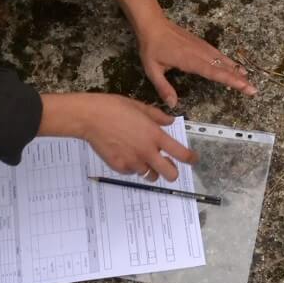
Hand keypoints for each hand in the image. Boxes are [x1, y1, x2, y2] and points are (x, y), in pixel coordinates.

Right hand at [39, 92, 196, 181]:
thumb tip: (170, 121)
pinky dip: (132, 167)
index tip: (193, 159)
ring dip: (150, 169)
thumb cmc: (114, 108)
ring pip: (150, 175)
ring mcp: (133, 161)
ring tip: (143, 158)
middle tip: (168, 166)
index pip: (180, 153)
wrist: (90, 117)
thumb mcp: (140, 107)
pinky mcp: (120, 167)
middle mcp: (147, 151)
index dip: (190, 158)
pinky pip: (132, 172)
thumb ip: (157, 117)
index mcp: (155, 135)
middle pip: (170, 174)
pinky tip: (125, 154)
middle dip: (172, 172)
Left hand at [105, 0, 255, 105]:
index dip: (231, 80)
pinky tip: (234, 66)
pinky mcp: (201, 44)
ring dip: (236, 70)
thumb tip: (173, 104)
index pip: (214, 73)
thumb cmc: (152, 47)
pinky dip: (229, 61)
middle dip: (239, 79)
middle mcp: (200, 53)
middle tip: (253, 89)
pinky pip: (218, 54)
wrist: (153, 24)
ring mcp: (202, 47)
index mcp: (190, 61)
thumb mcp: (152, 69)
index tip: (244, 86)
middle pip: (223, 67)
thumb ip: (163, 87)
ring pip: (223, 60)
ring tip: (248, 79)